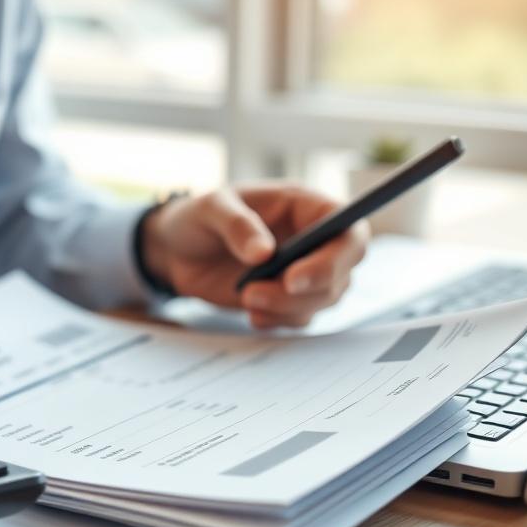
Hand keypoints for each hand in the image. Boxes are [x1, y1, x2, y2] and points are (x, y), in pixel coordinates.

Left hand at [141, 184, 369, 328]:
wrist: (177, 252)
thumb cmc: (199, 218)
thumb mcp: (210, 209)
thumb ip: (237, 225)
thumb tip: (264, 253)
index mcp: (306, 206)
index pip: (349, 231)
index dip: (334, 258)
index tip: (293, 278)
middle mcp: (314, 239)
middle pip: (341, 272)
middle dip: (304, 292)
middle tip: (254, 293)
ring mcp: (304, 271)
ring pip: (324, 299)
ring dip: (288, 308)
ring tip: (246, 298)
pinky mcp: (287, 298)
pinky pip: (301, 317)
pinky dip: (279, 320)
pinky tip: (251, 314)